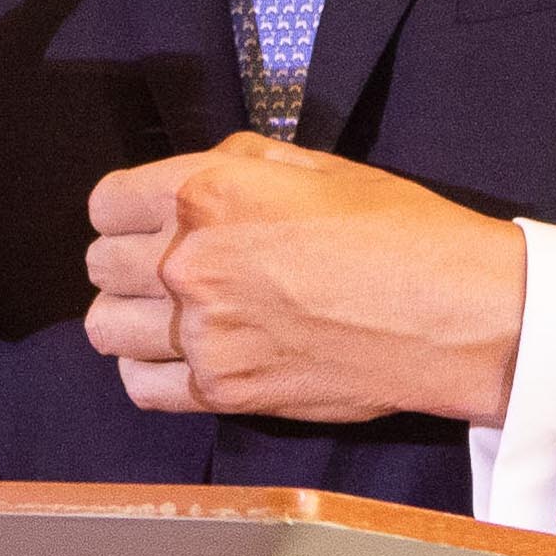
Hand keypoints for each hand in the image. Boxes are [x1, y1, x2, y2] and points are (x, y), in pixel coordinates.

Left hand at [82, 134, 526, 422]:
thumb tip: (198, 176)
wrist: (454, 313)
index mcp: (208, 192)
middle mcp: (190, 262)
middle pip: (101, 264)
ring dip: (132, 317)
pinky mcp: (224, 391)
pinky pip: (140, 386)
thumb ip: (238, 164)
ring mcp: (204, 333)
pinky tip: (183, 357)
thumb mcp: (317, 166)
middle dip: (129, 260)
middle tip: (168, 267)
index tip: (146, 220)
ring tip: (171, 314)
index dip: (126, 209)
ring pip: (105, 328)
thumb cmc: (400, 231)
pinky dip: (151, 371)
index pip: (106, 202)